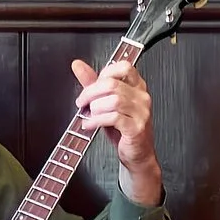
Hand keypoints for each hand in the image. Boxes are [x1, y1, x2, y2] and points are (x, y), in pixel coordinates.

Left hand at [71, 56, 160, 202]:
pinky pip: (113, 117)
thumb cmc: (124, 129)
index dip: (104, 73)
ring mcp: (141, 112)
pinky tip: (89, 124)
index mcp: (137, 87)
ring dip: (94, 108)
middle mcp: (142, 97)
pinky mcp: (136, 127)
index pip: (123, 67)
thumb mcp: (106, 103)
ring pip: (113, 100)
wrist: (137, 154)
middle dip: (91, 93)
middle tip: (82, 102)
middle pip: (112, 84)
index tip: (92, 86)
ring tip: (89, 115)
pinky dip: (96, 120)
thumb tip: (78, 65)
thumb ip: (93, 83)